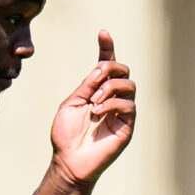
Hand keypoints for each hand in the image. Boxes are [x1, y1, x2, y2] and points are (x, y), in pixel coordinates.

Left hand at [50, 31, 135, 186]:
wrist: (68, 161)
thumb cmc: (66, 135)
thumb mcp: (71, 103)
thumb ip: (85, 85)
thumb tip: (99, 68)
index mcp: (97, 91)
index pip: (107, 65)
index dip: (107, 48)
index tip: (103, 33)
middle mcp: (112, 98)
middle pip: (123, 70)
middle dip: (109, 68)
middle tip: (94, 79)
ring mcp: (121, 111)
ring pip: (129, 85)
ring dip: (110, 87)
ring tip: (94, 102)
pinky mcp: (127, 125)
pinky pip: (128, 105)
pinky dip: (112, 104)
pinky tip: (98, 113)